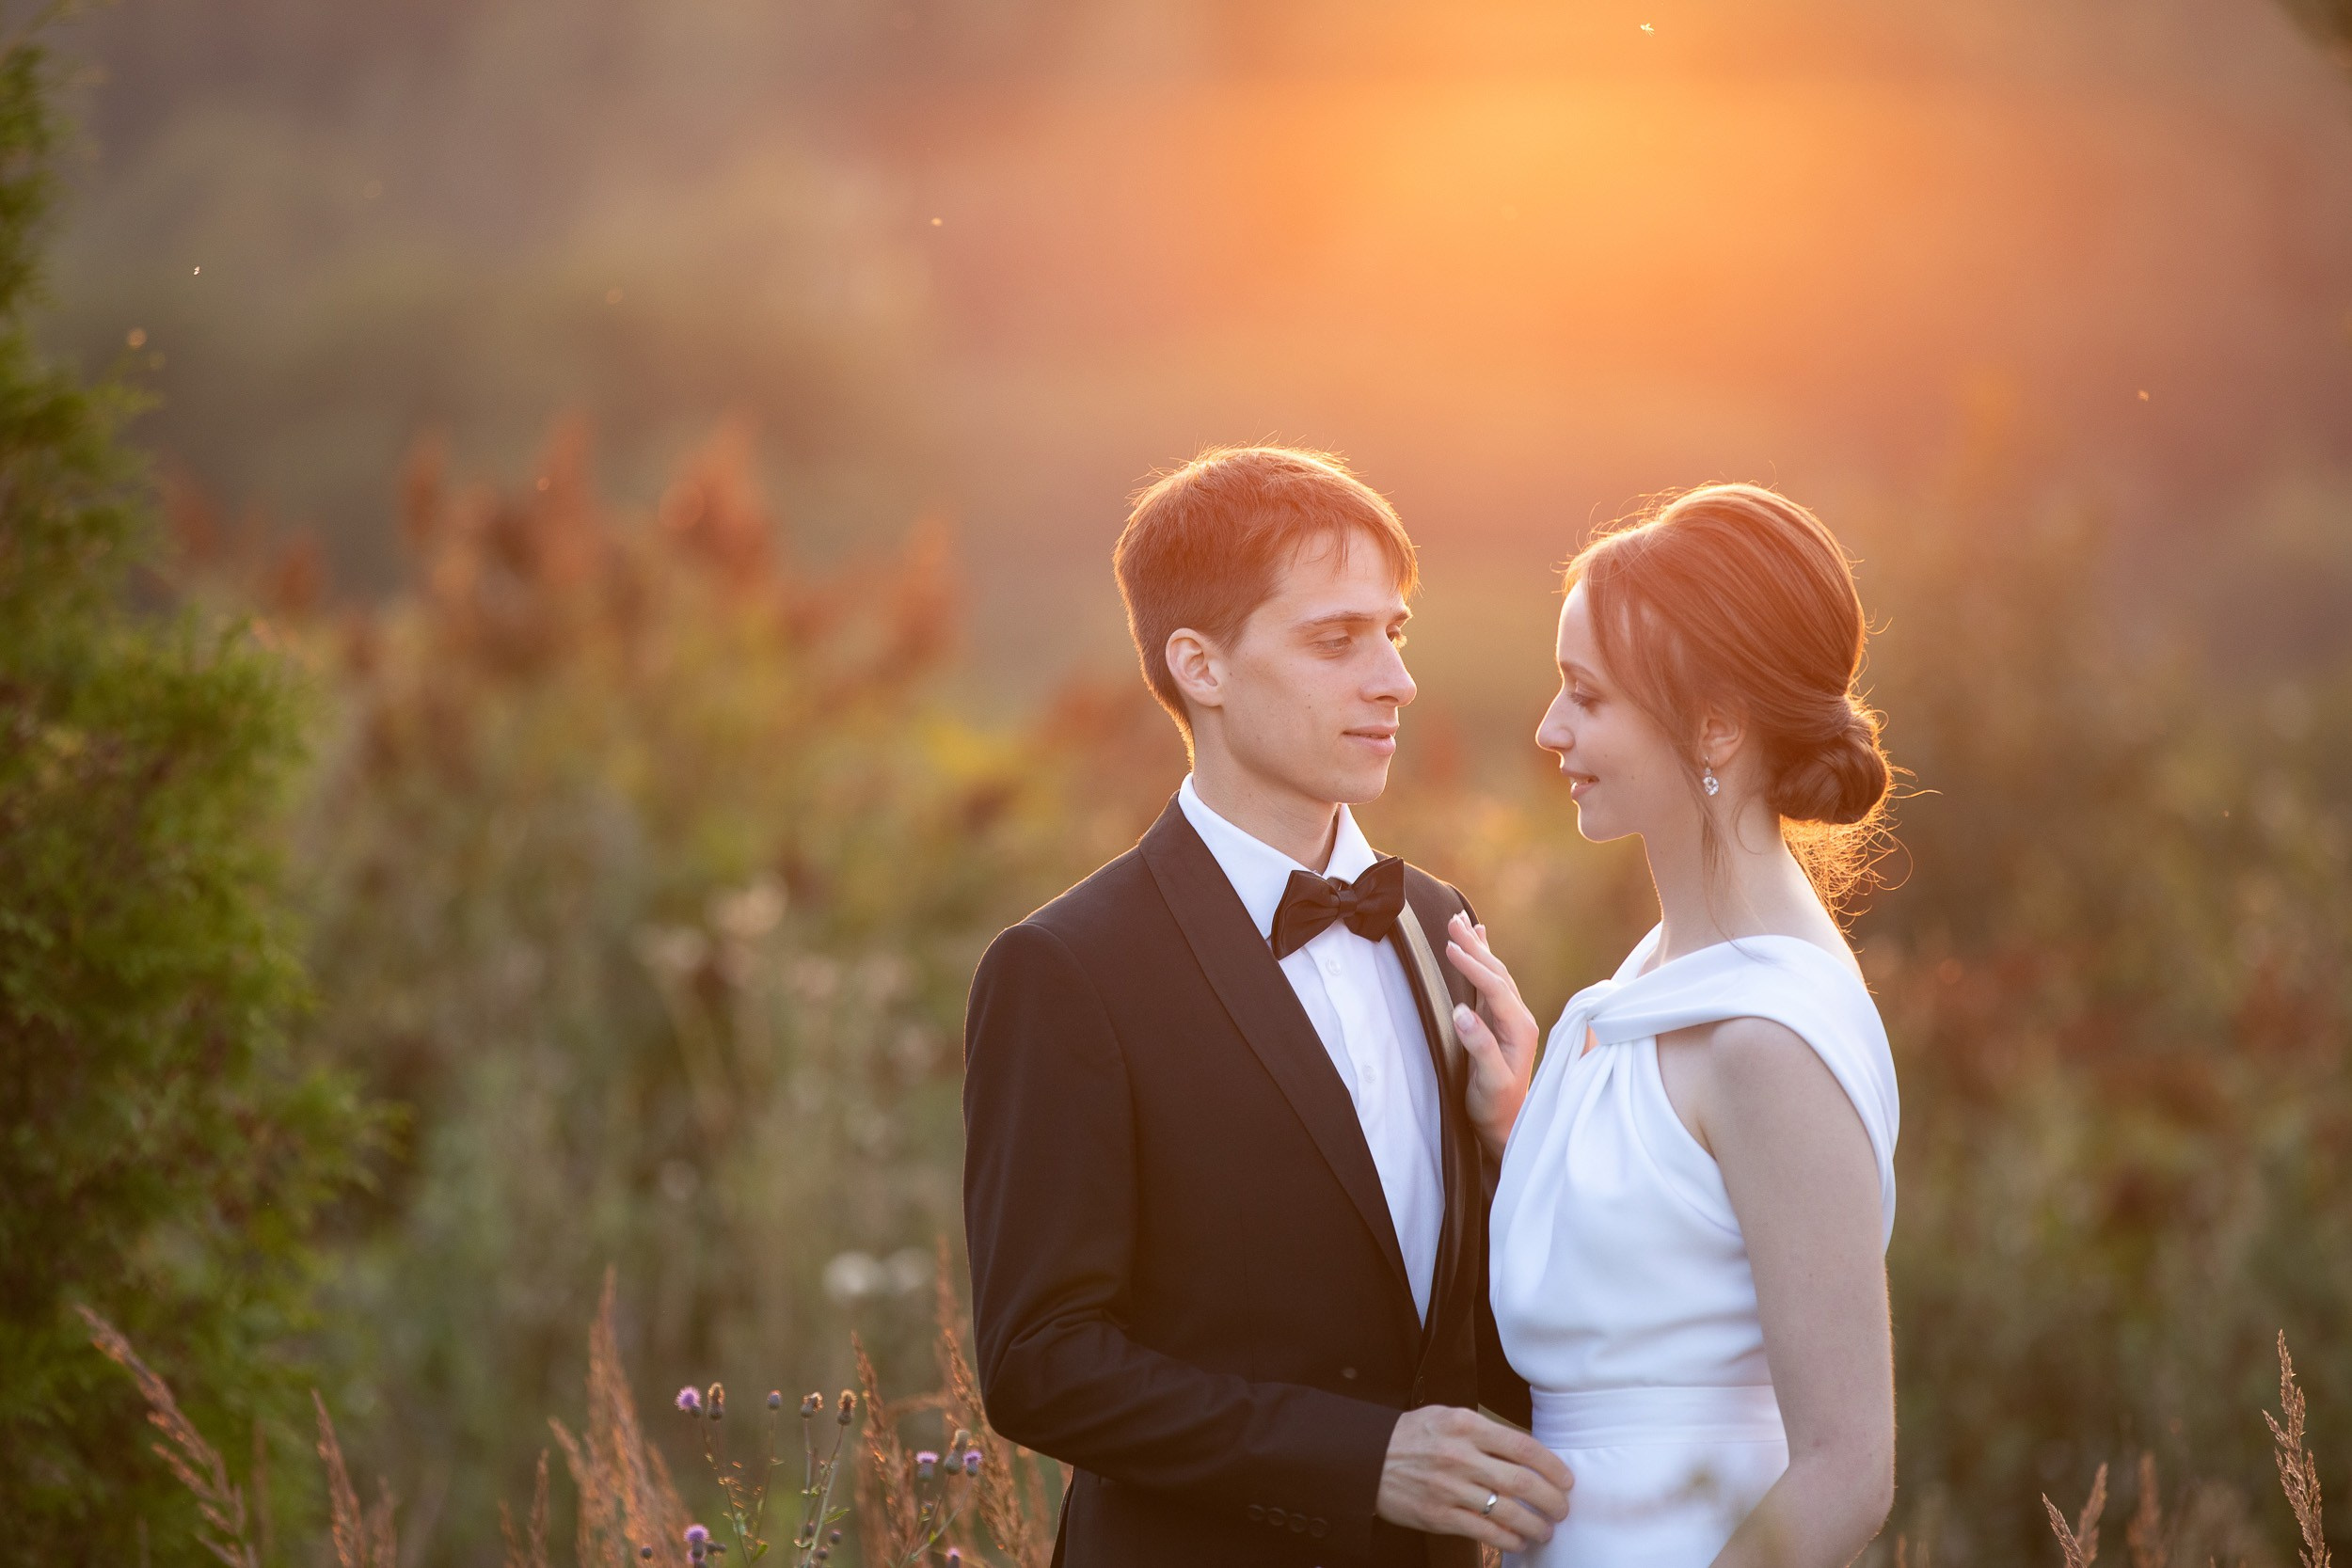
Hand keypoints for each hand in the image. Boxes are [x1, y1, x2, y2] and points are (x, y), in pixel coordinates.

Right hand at [1375, 1405, 1571, 1553]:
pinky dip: (1507, 1540)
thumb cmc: (1409, 1435)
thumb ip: (1483, 1431)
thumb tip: (1525, 1452)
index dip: (1552, 1466)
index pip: (1523, 1447)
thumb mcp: (1445, 1417)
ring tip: (1545, 1530)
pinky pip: (1484, 1532)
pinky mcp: (1438, 1515)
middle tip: (1562, 1509)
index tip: (1566, 1479)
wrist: (1364, 1457)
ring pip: (1507, 1512)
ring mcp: (1449, 1487)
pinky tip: (1518, 1541)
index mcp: (1465, 1425)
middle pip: (1522, 1482)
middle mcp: (1460, 1455)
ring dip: (1535, 1525)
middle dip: (1551, 1500)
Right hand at [1445, 912, 1540, 1157]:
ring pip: (1495, 973)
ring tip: (1461, 922)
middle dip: (1475, 946)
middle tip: (1452, 922)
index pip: (1495, 988)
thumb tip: (1462, 1013)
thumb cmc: (1497, 1105)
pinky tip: (1480, 942)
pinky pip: (1492, 981)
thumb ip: (1480, 1047)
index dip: (1473, 967)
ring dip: (1478, 947)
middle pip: (1497, 973)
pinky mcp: (1499, 1020)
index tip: (1450, 949)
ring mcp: (1510, 1017)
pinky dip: (1484, 959)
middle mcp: (1519, 1018)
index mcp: (1519, 1028)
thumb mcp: (1489, 1081)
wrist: (1507, 1122)